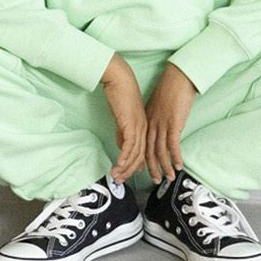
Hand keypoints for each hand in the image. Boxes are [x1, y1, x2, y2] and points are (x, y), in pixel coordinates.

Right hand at [100, 53, 147, 182]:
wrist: (120, 79)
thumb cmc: (120, 94)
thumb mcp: (122, 117)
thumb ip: (123, 132)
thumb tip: (121, 146)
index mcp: (144, 127)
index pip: (142, 151)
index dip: (135, 166)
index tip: (128, 176)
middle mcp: (144, 128)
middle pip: (140, 156)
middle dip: (130, 171)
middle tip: (120, 181)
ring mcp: (139, 126)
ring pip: (135, 153)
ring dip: (125, 167)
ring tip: (117, 176)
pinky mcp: (132, 123)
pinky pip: (130, 144)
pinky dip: (125, 156)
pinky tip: (119, 164)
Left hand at [144, 62, 196, 182]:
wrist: (177, 77)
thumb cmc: (170, 88)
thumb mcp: (157, 104)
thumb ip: (155, 116)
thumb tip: (157, 126)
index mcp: (147, 120)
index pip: (142, 143)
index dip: (142, 158)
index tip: (144, 169)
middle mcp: (152, 124)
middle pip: (148, 150)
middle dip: (151, 168)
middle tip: (154, 180)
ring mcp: (162, 124)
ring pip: (160, 151)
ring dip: (165, 166)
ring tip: (169, 177)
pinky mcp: (173, 123)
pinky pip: (172, 144)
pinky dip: (175, 157)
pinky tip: (178, 165)